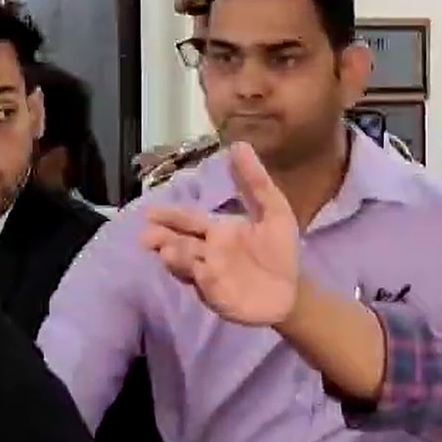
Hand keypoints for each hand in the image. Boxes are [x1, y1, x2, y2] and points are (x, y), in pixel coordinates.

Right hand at [141, 142, 299, 325]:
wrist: (293, 289)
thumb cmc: (280, 250)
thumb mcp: (274, 211)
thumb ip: (256, 182)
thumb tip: (239, 144)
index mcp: (217, 231)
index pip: (188, 221)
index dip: (170, 217)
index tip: (150, 213)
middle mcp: (207, 252)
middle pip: (179, 243)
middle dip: (162, 239)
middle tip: (148, 236)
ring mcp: (210, 275)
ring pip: (187, 264)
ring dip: (176, 257)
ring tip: (167, 249)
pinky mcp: (219, 296)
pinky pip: (208, 286)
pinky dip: (203, 278)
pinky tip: (201, 269)